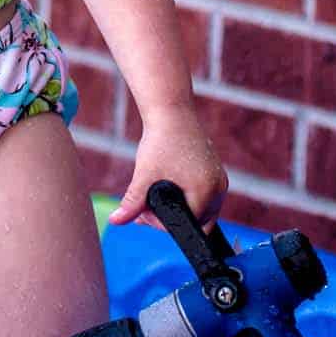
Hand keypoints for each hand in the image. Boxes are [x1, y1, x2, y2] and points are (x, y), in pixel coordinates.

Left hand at [107, 104, 227, 232]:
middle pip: (196, 222)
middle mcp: (218, 188)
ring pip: (201, 210)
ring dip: (178, 207)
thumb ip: (132, 203)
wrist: (172, 112)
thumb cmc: (161, 140)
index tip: (143, 213)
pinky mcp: (216, 172)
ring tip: (153, 197)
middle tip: (145, 209)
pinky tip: (168, 187)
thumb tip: (115, 221)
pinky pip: (204, 196)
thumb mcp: (145, 175)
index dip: (161, 223)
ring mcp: (220, 180)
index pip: (187, 225)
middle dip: (170, 218)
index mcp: (206, 192)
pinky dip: (187, 196)